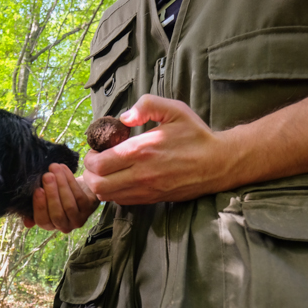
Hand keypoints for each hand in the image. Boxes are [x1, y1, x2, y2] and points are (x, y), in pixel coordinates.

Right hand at [22, 163, 99, 232]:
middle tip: (47, 176)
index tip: (37, 189)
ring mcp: (79, 218)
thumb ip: (33, 208)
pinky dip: (71, 181)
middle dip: (51, 194)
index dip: (40, 206)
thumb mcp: (44, 199)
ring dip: (61, 185)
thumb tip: (27, 223)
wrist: (80, 186)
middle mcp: (65, 226)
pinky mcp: (89, 208)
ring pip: (69, 205)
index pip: (43, 221)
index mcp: (50, 224)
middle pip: (57, 215)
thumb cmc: (57, 192)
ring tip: (55, 168)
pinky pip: (79, 196)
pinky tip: (64, 169)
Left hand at [83, 95, 238, 204]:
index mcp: (142, 150)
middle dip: (89, 174)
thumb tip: (124, 117)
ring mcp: (146, 189)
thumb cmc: (195, 135)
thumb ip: (146, 105)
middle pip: (98, 185)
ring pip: (108, 196)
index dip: (90, 158)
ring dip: (99, 185)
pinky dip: (114, 193)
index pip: (100, 163)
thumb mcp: (174, 110)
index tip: (94, 150)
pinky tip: (119, 180)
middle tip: (95, 163)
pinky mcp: (152, 199)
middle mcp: (141, 174)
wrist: (218, 163)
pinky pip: (122, 201)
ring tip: (104, 172)